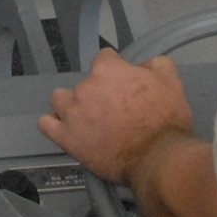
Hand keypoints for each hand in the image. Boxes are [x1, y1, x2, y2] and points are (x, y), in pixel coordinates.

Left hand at [40, 48, 193, 184]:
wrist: (158, 157)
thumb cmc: (165, 118)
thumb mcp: (170, 80)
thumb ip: (154, 63)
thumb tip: (141, 65)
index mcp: (108, 70)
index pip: (104, 58)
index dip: (116, 69)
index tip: (124, 84)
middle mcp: (85, 87)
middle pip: (86, 82)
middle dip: (98, 91)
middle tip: (115, 108)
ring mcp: (73, 113)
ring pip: (60, 99)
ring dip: (72, 105)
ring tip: (88, 119)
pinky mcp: (66, 138)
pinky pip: (46, 124)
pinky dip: (55, 124)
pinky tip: (68, 129)